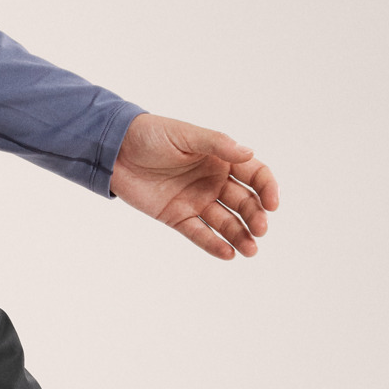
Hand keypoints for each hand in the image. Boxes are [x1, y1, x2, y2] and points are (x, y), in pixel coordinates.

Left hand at [110, 113, 278, 260]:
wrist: (116, 150)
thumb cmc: (152, 134)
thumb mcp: (187, 136)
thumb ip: (217, 144)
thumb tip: (249, 153)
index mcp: (221, 159)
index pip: (254, 175)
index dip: (267, 189)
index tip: (272, 204)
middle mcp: (213, 181)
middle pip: (243, 202)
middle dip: (254, 216)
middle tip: (261, 230)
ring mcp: (196, 200)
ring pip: (224, 222)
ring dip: (240, 235)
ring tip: (251, 250)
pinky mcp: (176, 216)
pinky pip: (198, 233)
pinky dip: (213, 243)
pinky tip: (228, 253)